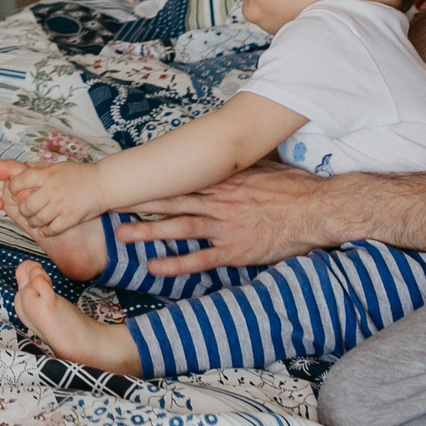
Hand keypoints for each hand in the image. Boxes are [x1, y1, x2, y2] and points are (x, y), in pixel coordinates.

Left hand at [0, 159, 103, 238]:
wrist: (103, 184)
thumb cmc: (80, 174)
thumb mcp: (57, 166)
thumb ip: (39, 168)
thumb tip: (21, 168)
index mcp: (47, 175)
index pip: (20, 181)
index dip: (13, 188)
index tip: (14, 192)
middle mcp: (51, 190)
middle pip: (26, 206)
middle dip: (23, 210)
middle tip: (26, 211)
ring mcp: (60, 205)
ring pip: (36, 220)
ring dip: (33, 222)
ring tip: (35, 220)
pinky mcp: (69, 218)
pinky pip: (50, 230)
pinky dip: (45, 231)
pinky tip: (45, 229)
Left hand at [109, 162, 358, 276]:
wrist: (315, 209)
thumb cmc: (291, 188)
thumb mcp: (260, 167)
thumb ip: (236, 167)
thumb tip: (218, 157)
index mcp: (223, 181)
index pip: (180, 180)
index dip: (152, 182)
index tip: (127, 182)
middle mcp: (219, 201)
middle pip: (171, 201)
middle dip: (140, 204)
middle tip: (110, 207)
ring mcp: (226, 226)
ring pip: (179, 228)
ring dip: (149, 232)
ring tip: (122, 236)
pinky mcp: (236, 251)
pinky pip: (201, 259)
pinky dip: (177, 264)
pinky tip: (155, 268)